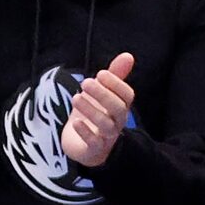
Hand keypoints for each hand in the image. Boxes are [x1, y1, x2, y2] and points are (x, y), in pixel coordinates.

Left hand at [60, 51, 136, 169]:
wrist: (82, 145)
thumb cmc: (94, 114)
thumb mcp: (101, 93)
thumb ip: (114, 76)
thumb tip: (128, 55)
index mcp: (120, 107)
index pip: (127, 95)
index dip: (116, 84)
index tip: (100, 73)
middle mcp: (117, 122)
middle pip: (118, 109)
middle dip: (103, 94)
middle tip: (85, 82)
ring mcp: (106, 137)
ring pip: (106, 125)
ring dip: (91, 110)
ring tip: (76, 98)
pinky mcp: (94, 149)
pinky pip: (94, 143)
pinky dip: (86, 133)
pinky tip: (76, 122)